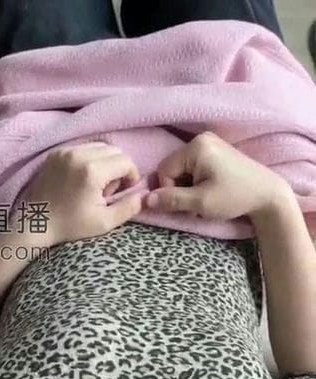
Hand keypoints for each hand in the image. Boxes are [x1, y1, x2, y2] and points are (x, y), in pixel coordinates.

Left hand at [21, 142, 142, 245]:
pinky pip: (83, 148)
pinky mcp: (56, 152)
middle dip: (119, 168)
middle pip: (114, 151)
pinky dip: (90, 159)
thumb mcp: (104, 223)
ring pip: (100, 147)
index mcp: (92, 171)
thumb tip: (145, 194)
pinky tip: (83, 179)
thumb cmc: (71, 226)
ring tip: (96, 184)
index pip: (125, 161)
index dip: (130, 176)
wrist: (36, 223)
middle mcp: (79, 154)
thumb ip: (129, 208)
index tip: (123, 192)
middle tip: (109, 190)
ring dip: (105, 162)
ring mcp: (66, 151)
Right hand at [145, 131, 291, 221]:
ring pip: (182, 170)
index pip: (164, 170)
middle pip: (172, 168)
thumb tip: (145, 201)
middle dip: (179, 189)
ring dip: (188, 188)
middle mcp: (201, 139)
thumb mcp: (200, 203)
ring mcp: (210, 143)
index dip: (170, 191)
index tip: (188, 204)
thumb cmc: (235, 197)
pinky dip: (196, 183)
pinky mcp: (216, 151)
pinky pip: (193, 167)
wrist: (267, 194)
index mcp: (196, 146)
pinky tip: (210, 191)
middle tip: (197, 204)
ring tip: (204, 199)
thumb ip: (172, 200)